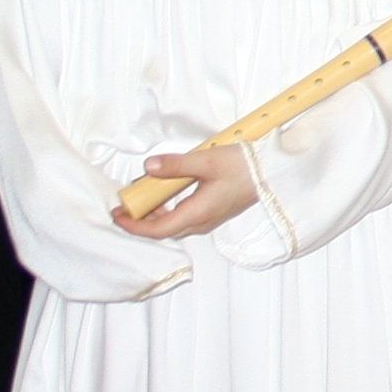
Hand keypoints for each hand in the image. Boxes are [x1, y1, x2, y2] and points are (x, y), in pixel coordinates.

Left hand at [114, 142, 256, 239]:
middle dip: (141, 221)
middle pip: (164, 231)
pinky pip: (184, 218)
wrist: (274, 172)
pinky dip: (169, 210)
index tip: (117, 213)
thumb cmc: (244, 166)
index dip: (133, 225)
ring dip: (155, 215)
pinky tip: (167, 192)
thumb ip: (175, 164)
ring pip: (174, 225)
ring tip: (144, 195)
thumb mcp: (207, 160)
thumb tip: (148, 166)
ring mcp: (209, 219)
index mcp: (197, 214)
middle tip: (126, 203)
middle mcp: (202, 222)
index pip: (157, 230)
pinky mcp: (215, 213)